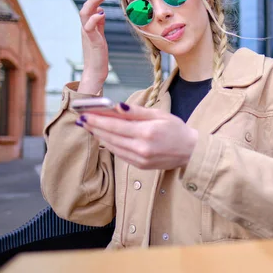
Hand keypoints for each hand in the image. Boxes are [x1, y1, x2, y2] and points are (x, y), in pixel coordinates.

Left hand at [77, 103, 198, 169]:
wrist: (191, 152)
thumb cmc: (177, 130)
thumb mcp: (160, 115)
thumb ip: (137, 112)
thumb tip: (117, 106)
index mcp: (147, 132)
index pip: (115, 125)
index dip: (98, 119)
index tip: (85, 114)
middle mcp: (141, 147)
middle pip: (110, 136)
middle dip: (94, 127)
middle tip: (82, 119)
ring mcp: (140, 159)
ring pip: (112, 147)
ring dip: (99, 136)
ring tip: (90, 127)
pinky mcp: (140, 166)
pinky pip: (120, 154)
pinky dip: (110, 145)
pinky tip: (104, 138)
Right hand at [78, 0, 116, 93]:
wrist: (95, 71)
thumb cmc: (98, 54)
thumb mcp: (100, 35)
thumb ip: (99, 23)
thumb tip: (101, 11)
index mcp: (88, 26)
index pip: (90, 7)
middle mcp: (86, 28)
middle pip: (85, 7)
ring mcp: (88, 34)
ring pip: (84, 13)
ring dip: (93, 2)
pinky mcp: (92, 42)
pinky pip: (89, 28)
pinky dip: (94, 19)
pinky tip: (103, 13)